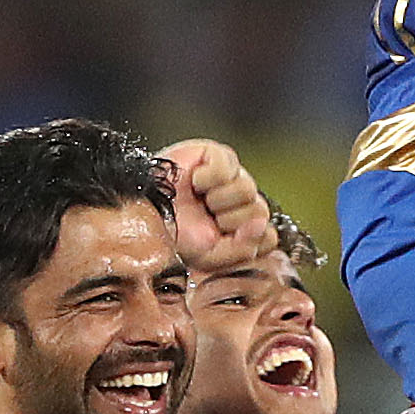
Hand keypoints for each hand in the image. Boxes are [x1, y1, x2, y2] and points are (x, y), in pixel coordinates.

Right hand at [156, 137, 277, 274]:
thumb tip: (263, 226)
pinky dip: (206, 178)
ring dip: (217, 200)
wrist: (146, 216)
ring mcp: (234, 177)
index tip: (221, 241)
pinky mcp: (220, 156)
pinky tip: (194, 182)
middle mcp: (242, 202)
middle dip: (228, 221)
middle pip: (260, 212)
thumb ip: (243, 249)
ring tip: (198, 199)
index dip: (246, 240)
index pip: (269, 236)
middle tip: (205, 218)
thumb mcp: (210, 257)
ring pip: (247, 190)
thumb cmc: (176, 236)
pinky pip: (227, 168)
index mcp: (244, 227)